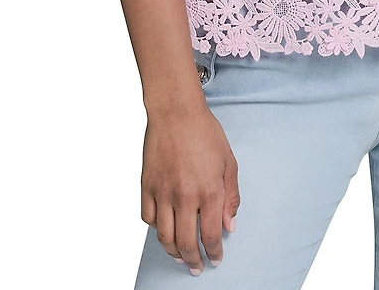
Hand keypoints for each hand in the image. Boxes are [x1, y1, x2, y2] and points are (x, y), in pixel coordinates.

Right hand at [141, 105, 239, 274]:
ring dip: (173, 252)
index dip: (213, 253)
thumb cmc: (205, 133)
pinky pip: (149, 218)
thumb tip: (230, 225)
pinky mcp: (147, 186)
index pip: (211, 235)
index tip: (215, 259)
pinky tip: (164, 230)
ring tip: (180, 256)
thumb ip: (231, 197)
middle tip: (197, 266)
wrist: (176, 112)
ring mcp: (163, 192)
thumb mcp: (229, 162)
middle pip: (186, 243)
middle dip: (194, 260)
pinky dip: (156, 229)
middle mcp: (185, 196)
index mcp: (209, 191)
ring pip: (165, 236)